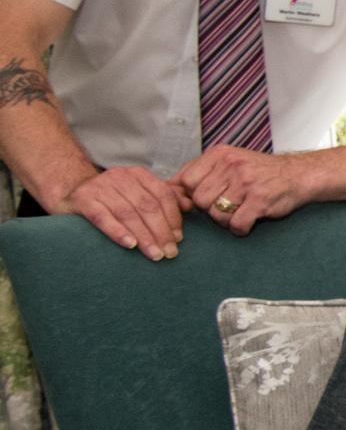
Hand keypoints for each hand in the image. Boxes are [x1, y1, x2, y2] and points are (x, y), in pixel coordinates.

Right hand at [60, 164, 187, 259]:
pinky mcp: (83, 200)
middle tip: (169, 252)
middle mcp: (120, 177)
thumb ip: (164, 198)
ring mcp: (100, 187)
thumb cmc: (112, 198)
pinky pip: (102, 217)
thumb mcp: (138, 193)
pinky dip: (118, 232)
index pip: (163, 196)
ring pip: (128, 214)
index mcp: (138, 174)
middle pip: (147, 206)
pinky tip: (129, 245)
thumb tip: (190, 206)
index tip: (179, 239)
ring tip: (154, 254)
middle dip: (161, 231)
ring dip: (144, 237)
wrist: (71, 192)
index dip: (173, 218)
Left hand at [175, 145, 312, 235]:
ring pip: (216, 214)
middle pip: (200, 200)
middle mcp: (231, 165)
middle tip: (225, 206)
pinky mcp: (260, 200)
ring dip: (226, 220)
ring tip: (238, 212)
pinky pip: (237, 224)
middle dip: (210, 209)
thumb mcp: (227, 161)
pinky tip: (248, 222)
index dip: (191, 195)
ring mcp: (246, 182)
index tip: (203, 200)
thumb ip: (199, 171)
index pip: (187, 180)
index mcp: (219, 154)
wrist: (298, 174)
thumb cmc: (260, 171)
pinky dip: (240, 228)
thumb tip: (168, 188)